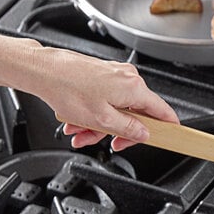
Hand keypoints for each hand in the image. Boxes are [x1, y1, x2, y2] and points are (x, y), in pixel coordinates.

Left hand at [31, 46, 178, 150]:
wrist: (42, 70)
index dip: (167, 127)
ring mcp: (113, 76)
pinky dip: (93, 115)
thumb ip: (129, 129)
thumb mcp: (104, 120)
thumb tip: (144, 133)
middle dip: (119, 132)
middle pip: (136, 114)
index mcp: (134, 87)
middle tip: (110, 143)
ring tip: (82, 133)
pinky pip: (105, 102)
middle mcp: (127, 78)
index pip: (162, 110)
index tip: (171, 136)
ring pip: (117, 110)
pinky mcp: (101, 76)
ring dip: (100, 127)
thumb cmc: (68, 89)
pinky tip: (78, 122)